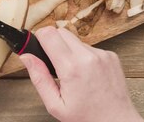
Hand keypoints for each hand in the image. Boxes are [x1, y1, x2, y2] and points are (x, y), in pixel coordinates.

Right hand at [20, 27, 143, 121]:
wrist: (116, 121)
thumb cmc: (87, 117)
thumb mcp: (55, 104)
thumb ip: (39, 78)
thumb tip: (26, 57)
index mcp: (72, 68)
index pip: (49, 34)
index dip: (39, 37)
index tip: (36, 46)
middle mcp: (89, 56)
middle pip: (61, 31)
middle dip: (52, 42)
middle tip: (53, 62)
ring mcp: (102, 54)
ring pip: (76, 40)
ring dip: (69, 51)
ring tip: (72, 73)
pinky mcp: (111, 55)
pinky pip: (90, 47)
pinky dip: (84, 56)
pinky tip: (87, 73)